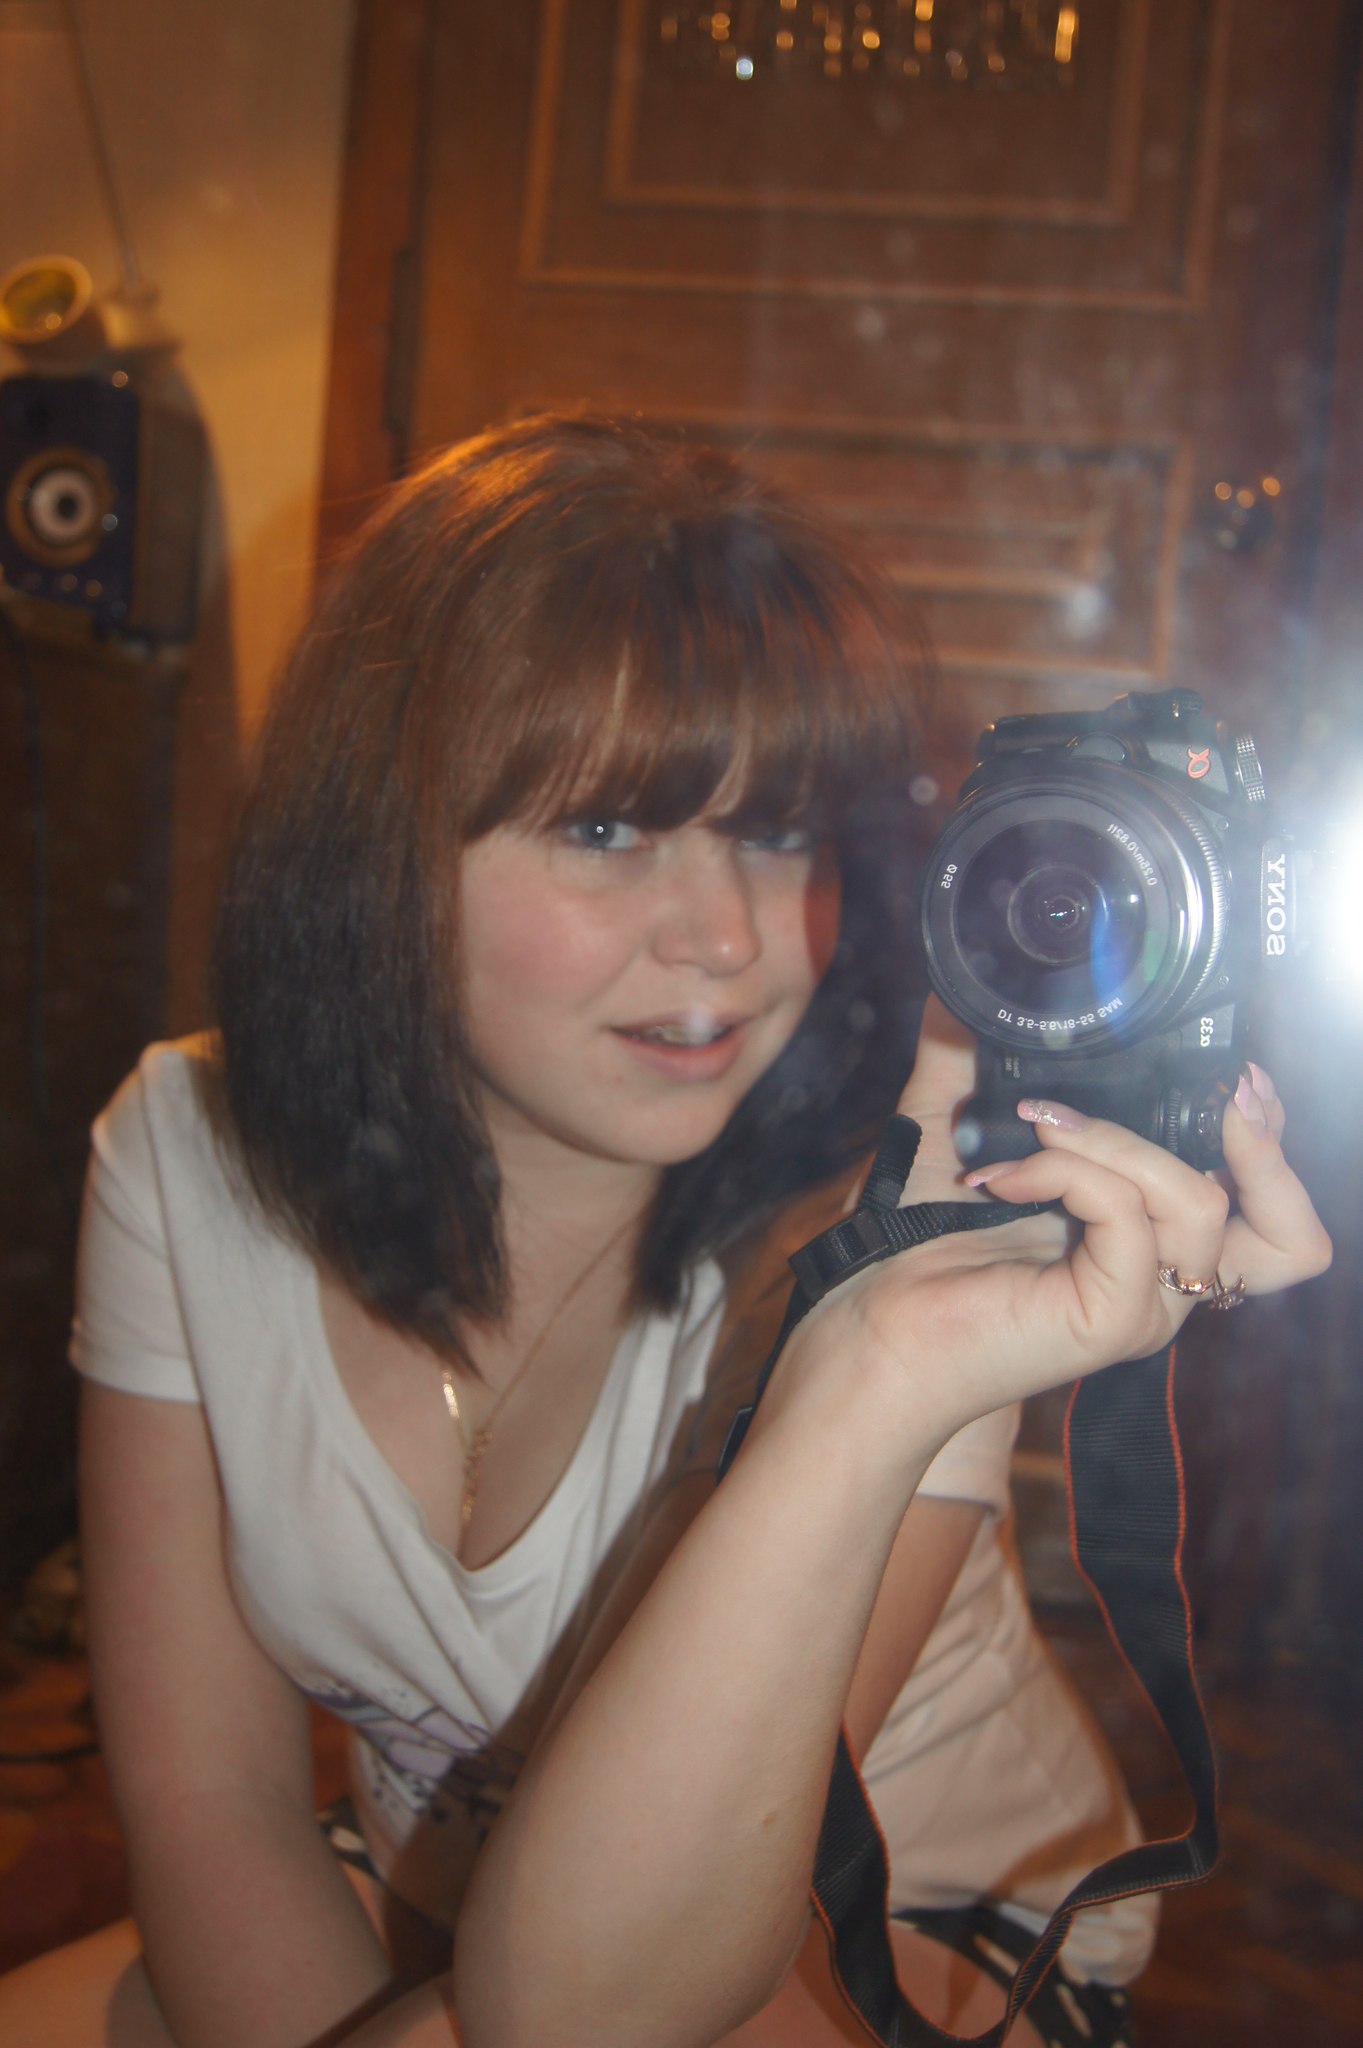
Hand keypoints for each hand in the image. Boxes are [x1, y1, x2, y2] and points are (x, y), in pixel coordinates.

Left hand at [805, 1023, 1331, 1446]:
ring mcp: (1144, 1304)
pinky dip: (1069, 1171)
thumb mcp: (955, 1125)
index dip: (1267, 1136)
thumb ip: (970, 1058)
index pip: (1260, 1201)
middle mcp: (1162, 1276)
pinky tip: (1006, 1174)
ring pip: (1197, 1200)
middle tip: (1216, 1088)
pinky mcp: (1110, 1316)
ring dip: (1116, 1140)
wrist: (870, 1314)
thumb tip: (960, 990)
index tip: (1237, 1072)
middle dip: (1262, 1145)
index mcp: (1149, 1234)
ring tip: (1036, 1125)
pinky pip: (1127, 1215)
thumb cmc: (912, 1238)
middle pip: (1283, 1227)